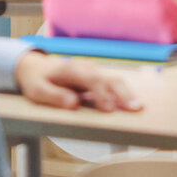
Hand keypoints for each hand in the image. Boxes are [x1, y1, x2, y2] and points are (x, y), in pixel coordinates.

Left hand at [13, 52, 142, 111]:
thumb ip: (53, 96)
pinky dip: (124, 94)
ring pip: (114, 80)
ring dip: (127, 93)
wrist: (37, 67)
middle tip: (135, 108)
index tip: (110, 109)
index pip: (90, 79)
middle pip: (107, 78)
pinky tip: (133, 105)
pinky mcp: (97, 79)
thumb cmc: (37, 81)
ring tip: (139, 108)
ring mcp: (93, 72)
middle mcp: (85, 68)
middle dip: (122, 93)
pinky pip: (113, 85)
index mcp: (70, 69)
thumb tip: (73, 104)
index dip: (101, 93)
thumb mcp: (37, 90)